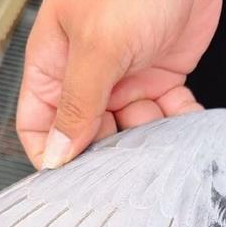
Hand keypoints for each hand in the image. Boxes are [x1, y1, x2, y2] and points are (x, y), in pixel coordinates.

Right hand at [17, 0, 221, 168]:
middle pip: (87, 134)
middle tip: (128, 170)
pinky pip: (166, 112)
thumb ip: (78, 102)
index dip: (50, 153)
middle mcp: (87, 75)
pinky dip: (178, 121)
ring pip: (130, 128)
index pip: (37, 123)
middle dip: (107, 153)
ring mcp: (125, 76)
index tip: (70, 180)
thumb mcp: (99, 46)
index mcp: (55, 65)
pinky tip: (188, 124)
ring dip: (148, 141)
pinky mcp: (161, 74)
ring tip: (165, 145)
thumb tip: (57, 152)